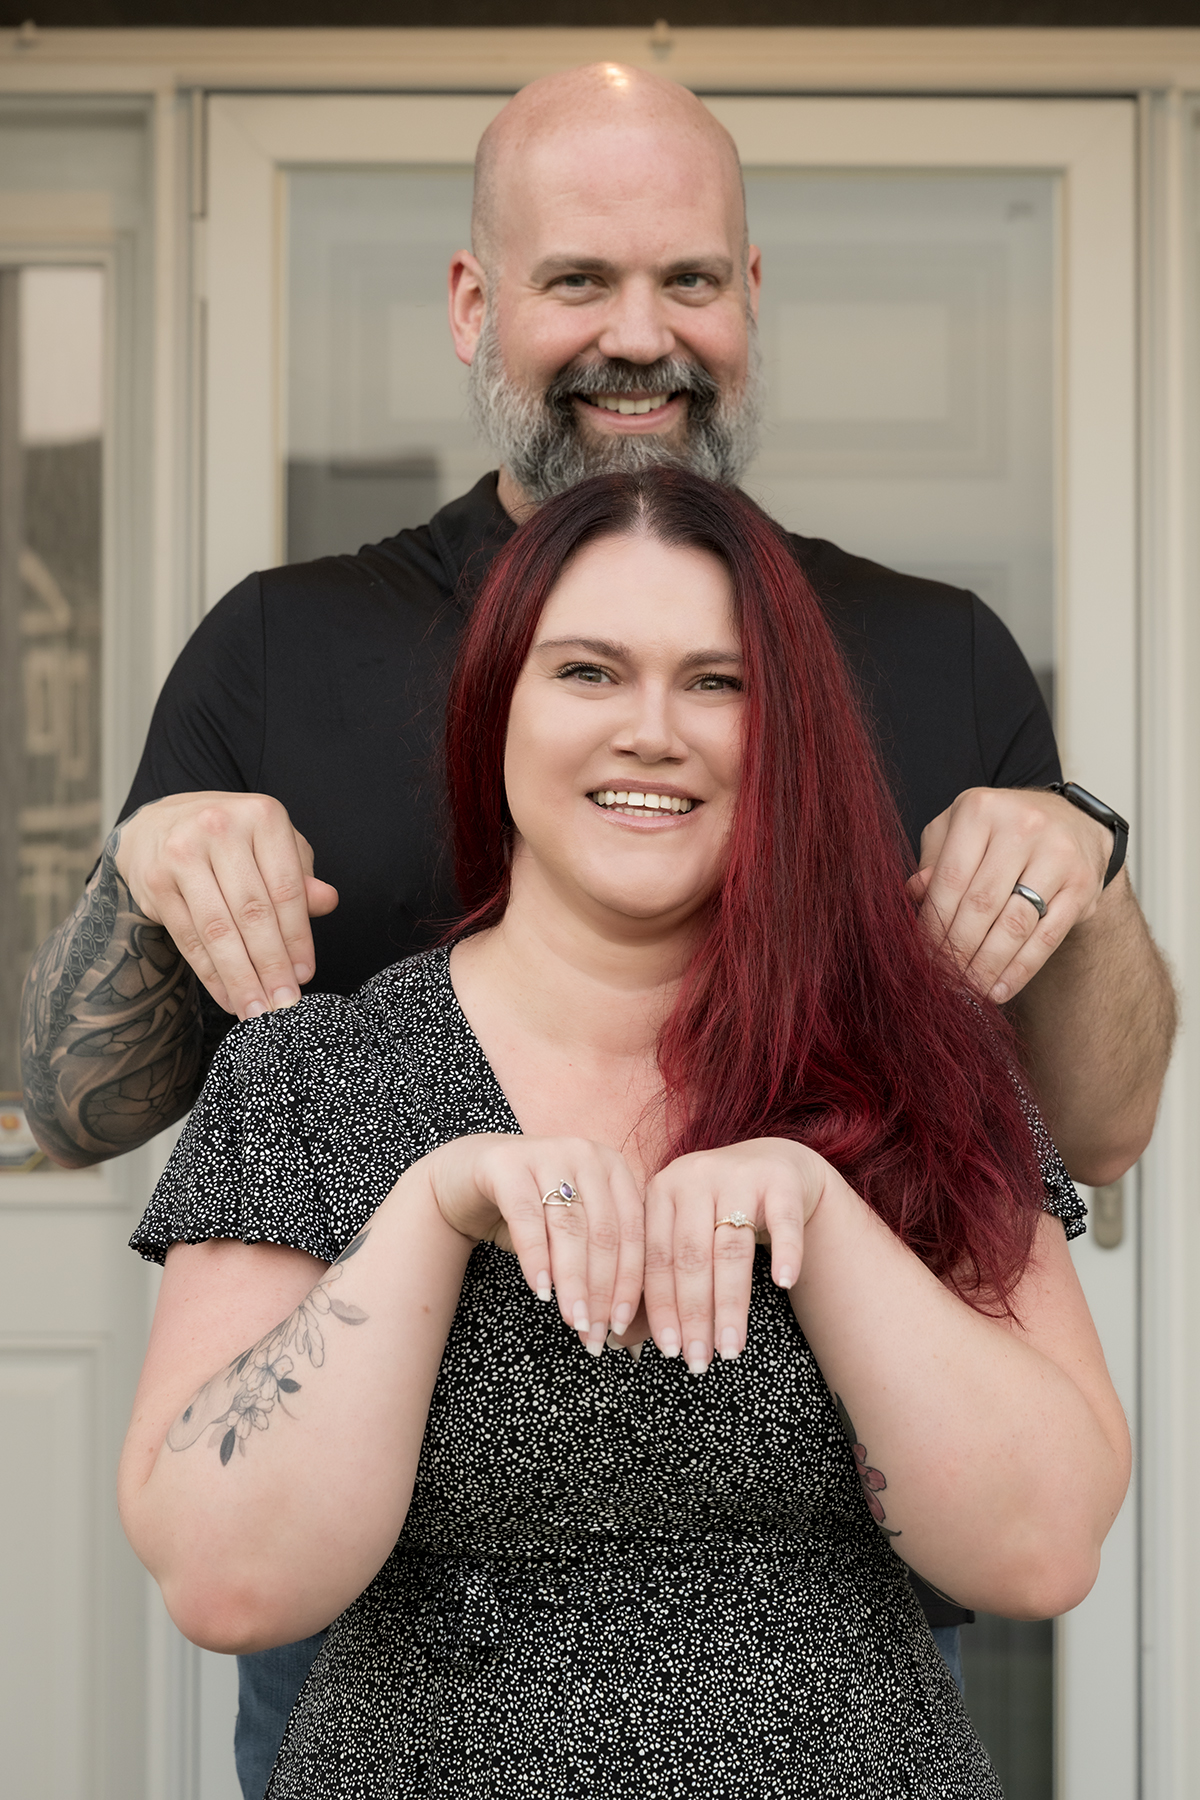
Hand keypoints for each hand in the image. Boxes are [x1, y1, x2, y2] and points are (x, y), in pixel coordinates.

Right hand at [112, 794, 338, 1019]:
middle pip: (252, 912)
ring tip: (257, 1011)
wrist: (159, 825)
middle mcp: (219, 828)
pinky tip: (229, 997)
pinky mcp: (155, 881)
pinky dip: (211, 974)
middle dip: (271, 965)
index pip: (286, 888)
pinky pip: (189, 938)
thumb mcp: (273, 847)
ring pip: (218, 929)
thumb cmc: (232, 841)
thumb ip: (300, 877)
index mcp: (262, 816)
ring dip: (241, 978)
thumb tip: (328, 903)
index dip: (298, 937)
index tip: (305, 975)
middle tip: (284, 1004)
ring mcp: (182, 853)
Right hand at [425, 1134, 644, 1354]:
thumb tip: (626, 1335)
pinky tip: (541, 1290)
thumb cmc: (530, 1212)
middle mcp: (586, 1153)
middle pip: (603, 1233)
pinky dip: (537, 1258)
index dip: (629, 1282)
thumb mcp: (572, 1235)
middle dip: (601, 1292)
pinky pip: (527, 1218)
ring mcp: (547, 1152)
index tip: (621, 1326)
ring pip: (569, 1228)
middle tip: (594, 1335)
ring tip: (572, 1321)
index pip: (632, 1231)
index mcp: (614, 1167)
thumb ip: (600, 1268)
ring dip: (573, 1282)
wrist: (465, 1177)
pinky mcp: (506, 1163)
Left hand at [642, 1138, 822, 1375]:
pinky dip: (785, 1252)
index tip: (668, 1352)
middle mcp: (693, 1177)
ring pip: (731, 1247)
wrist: (774, 1164)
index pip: (656, 1259)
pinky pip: (784, 1220)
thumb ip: (657, 1280)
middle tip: (698, 1362)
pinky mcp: (780, 1179)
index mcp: (661, 1192)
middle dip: (694, 1315)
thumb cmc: (718, 1213)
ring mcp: (738, 1175)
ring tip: (731, 1347)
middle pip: (691, 1257)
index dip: (660, 1308)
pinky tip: (784, 1284)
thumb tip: (619, 1340)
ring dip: (731, 1303)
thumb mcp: (684, 1235)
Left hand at [909, 787, 1112, 1002]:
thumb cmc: (1001, 832)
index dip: (934, 924)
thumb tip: (914, 895)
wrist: (1071, 822)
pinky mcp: (1083, 885)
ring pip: (1015, 925)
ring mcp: (1058, 855)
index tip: (921, 956)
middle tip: (942, 981)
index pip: (951, 878)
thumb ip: (934, 861)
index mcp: (981, 809)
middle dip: (957, 951)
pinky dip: (1020, 970)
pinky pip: (1047, 937)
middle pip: (981, 904)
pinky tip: (999, 990)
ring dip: (986, 966)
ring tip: (967, 992)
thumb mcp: (959, 830)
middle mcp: (1023, 826)